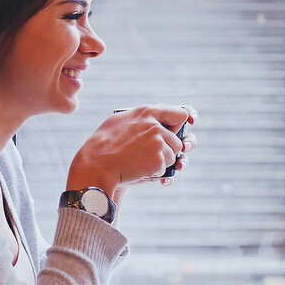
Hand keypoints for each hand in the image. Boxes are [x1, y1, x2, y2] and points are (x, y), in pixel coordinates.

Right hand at [66, 104, 196, 200]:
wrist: (96, 165)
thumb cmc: (103, 143)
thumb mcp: (119, 119)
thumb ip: (141, 116)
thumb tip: (155, 115)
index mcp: (148, 112)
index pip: (180, 113)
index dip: (184, 122)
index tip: (187, 127)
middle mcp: (156, 126)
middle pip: (178, 140)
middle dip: (168, 148)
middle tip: (148, 152)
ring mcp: (158, 143)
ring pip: (173, 155)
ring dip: (161, 161)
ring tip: (139, 161)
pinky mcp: (159, 160)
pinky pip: (166, 168)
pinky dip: (155, 172)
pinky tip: (138, 169)